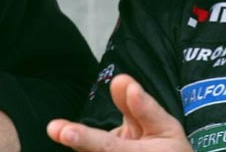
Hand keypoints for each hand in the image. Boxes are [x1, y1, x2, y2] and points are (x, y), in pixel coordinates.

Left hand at [47, 74, 192, 151]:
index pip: (108, 147)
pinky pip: (89, 150)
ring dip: (79, 141)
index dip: (86, 139)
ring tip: (61, 129)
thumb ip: (142, 107)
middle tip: (55, 129)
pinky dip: (83, 142)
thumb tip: (120, 81)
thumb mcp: (166, 126)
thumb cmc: (169, 150)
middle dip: (77, 140)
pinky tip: (73, 134)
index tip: (66, 132)